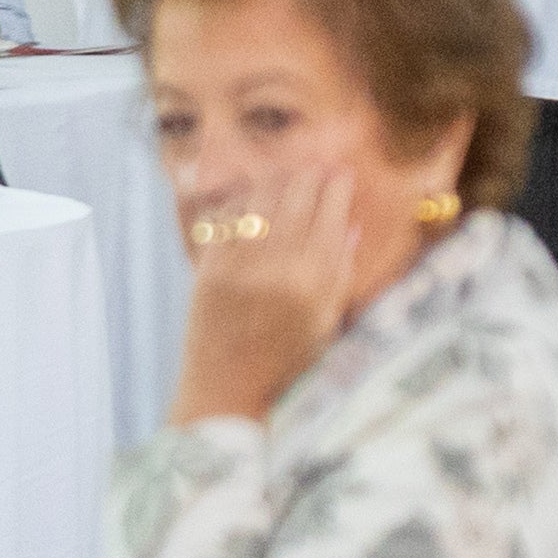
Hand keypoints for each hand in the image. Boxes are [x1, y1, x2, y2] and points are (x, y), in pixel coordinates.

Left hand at [170, 168, 362, 428]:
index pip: (330, 215)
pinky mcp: (209, 270)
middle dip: (310, 173)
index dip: (338, 186)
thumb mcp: (327, 324)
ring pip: (260, 201)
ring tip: (288, 171)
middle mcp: (279, 269)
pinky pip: (226, 220)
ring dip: (276, 179)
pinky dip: (240, 202)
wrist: (229, 394)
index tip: (343, 172)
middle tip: (317, 163)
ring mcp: (240, 267)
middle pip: (296, 198)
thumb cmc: (287, 365)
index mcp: (315, 284)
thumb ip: (339, 274)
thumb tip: (349, 226)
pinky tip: (251, 196)